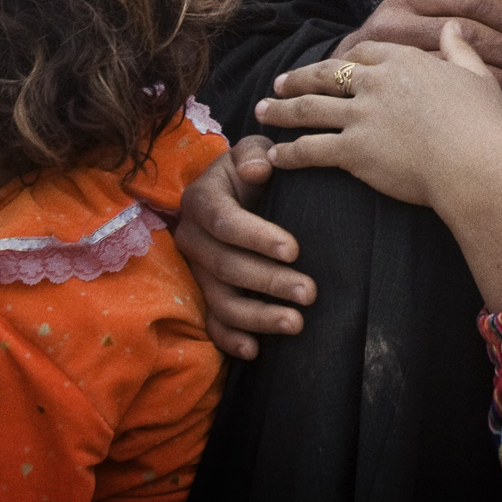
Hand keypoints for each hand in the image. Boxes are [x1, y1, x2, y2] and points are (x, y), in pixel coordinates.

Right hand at [175, 136, 312, 360]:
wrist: (237, 191)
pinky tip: (256, 349)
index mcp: (201, 200)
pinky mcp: (203, 294)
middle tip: (309, 293)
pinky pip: (211, 322)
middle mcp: (191, 237)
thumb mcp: (254, 151)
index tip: (294, 250)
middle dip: (269, 282)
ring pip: (221, 300)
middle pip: (226, 266)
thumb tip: (258, 169)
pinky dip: (231, 339)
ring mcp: (196, 270)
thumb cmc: (253, 169)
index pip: (225, 222)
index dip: (257, 237)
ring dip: (258, 316)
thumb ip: (257, 154)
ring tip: (296, 323)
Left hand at [259, 30, 501, 212]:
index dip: (342, 57)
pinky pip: (311, 149)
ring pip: (308, 109)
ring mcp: (361, 115)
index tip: (329, 63)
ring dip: (281, 110)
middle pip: (325, 74)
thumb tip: (453, 28)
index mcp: (403, 61)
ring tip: (262, 112)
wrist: (476, 165)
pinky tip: (275, 156)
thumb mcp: (476, 77)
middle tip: (278, 83)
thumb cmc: (484, 125)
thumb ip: (459, 50)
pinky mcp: (353, 151)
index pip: (362, 51)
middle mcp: (375, 82)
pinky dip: (289, 153)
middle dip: (298, 79)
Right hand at [339, 0, 501, 89]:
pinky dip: (475, 95)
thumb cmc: (409, 32)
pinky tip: (500, 104)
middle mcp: (396, 21)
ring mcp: (388, 58)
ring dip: (500, 77)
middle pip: (466, 31)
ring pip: (454, 63)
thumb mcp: (440, 2)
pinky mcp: (385, 89)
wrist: (351, 69)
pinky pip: (440, 92)